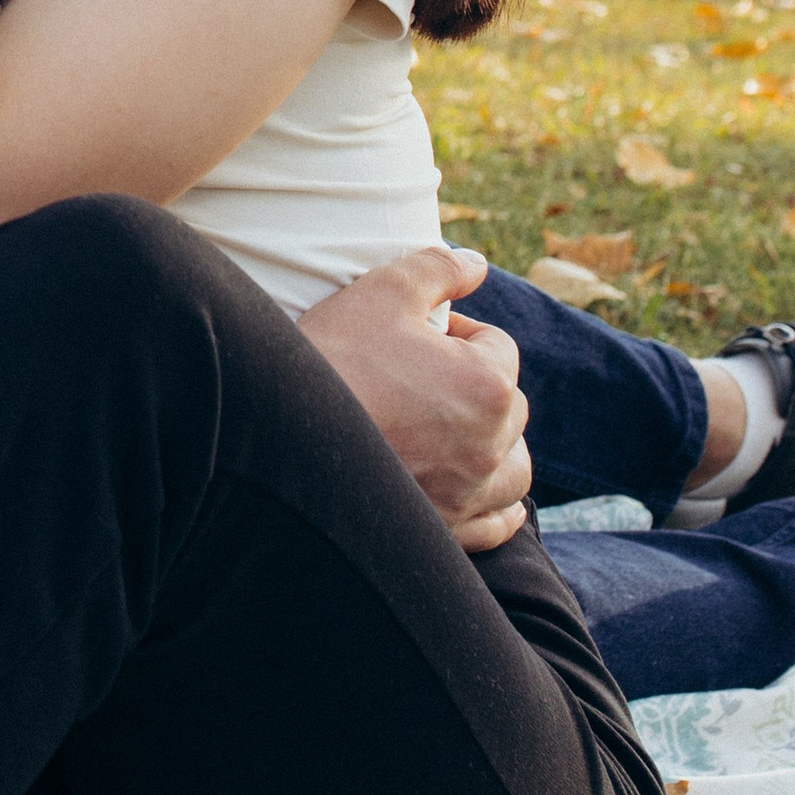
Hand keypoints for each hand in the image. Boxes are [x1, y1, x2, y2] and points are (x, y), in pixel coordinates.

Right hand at [300, 246, 529, 550]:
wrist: (279, 436)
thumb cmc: (331, 360)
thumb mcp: (382, 291)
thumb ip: (438, 268)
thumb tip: (478, 264)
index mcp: (485, 383)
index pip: (497, 347)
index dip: (457, 335)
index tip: (414, 340)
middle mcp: (488, 445)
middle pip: (510, 406)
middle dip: (478, 386)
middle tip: (421, 378)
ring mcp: (468, 494)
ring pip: (514, 470)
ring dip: (499, 447)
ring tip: (458, 433)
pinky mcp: (445, 529)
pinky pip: (495, 524)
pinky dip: (495, 506)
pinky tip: (474, 488)